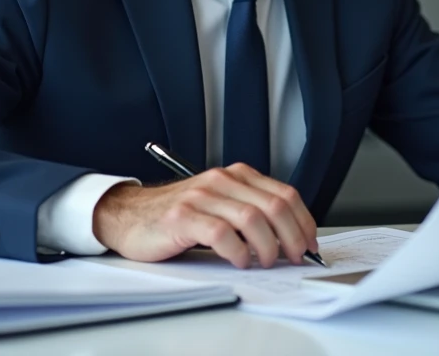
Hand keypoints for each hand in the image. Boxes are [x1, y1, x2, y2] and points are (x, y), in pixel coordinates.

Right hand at [91, 163, 318, 268]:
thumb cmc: (177, 215)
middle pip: (274, 206)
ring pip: (252, 218)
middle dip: (292, 236)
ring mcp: (201, 197)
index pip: (284, 194)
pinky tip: (239, 260)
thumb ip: (250, 212)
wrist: (129, 214)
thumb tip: (289, 239)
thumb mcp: (219, 204)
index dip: (303, 222)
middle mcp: (221, 181)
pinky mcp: (183, 216)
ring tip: (265, 261)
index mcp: (236, 176)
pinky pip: (222, 233)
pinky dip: (238, 251)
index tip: (310, 244)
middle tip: (294, 258)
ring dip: (267, 246)